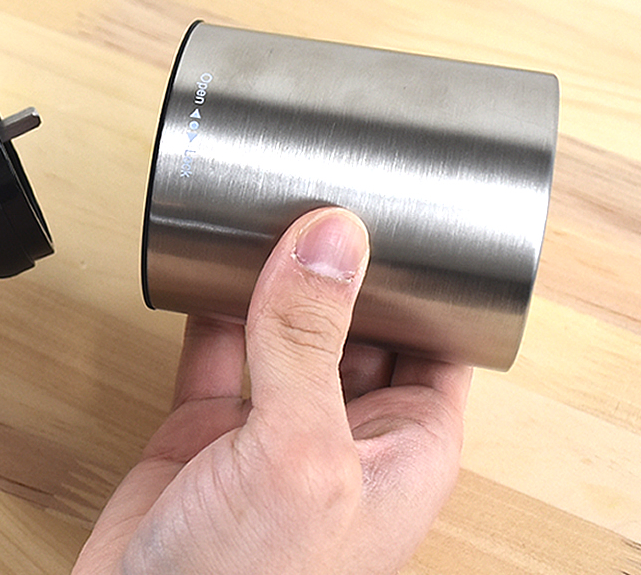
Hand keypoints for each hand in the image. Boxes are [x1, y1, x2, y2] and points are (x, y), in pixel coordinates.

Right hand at [74, 208, 471, 573]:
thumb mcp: (299, 454)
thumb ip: (310, 343)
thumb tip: (328, 238)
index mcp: (402, 448)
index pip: (436, 342)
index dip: (427, 280)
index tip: (403, 211)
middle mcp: (341, 433)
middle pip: (357, 324)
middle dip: (341, 265)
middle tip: (320, 188)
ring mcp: (270, 429)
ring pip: (282, 329)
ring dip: (275, 277)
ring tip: (266, 209)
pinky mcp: (204, 429)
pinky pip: (215, 348)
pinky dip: (209, 305)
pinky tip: (206, 264)